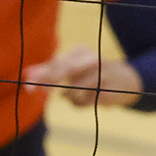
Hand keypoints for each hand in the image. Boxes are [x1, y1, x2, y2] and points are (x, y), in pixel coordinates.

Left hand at [23, 45, 142, 107]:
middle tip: (31, 90)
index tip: (27, 82)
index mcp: (81, 52)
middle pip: (64, 70)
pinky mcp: (106, 90)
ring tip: (80, 95)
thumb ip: (52, 69)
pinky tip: (90, 98)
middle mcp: (91, 60)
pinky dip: (80, 103)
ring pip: (71, 92)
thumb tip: (27, 73)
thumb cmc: (93, 73)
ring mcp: (100, 75)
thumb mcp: (74, 67)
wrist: (128, 79)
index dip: (41, 73)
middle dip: (46, 80)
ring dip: (70, 97)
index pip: (57, 62)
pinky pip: (82, 102)